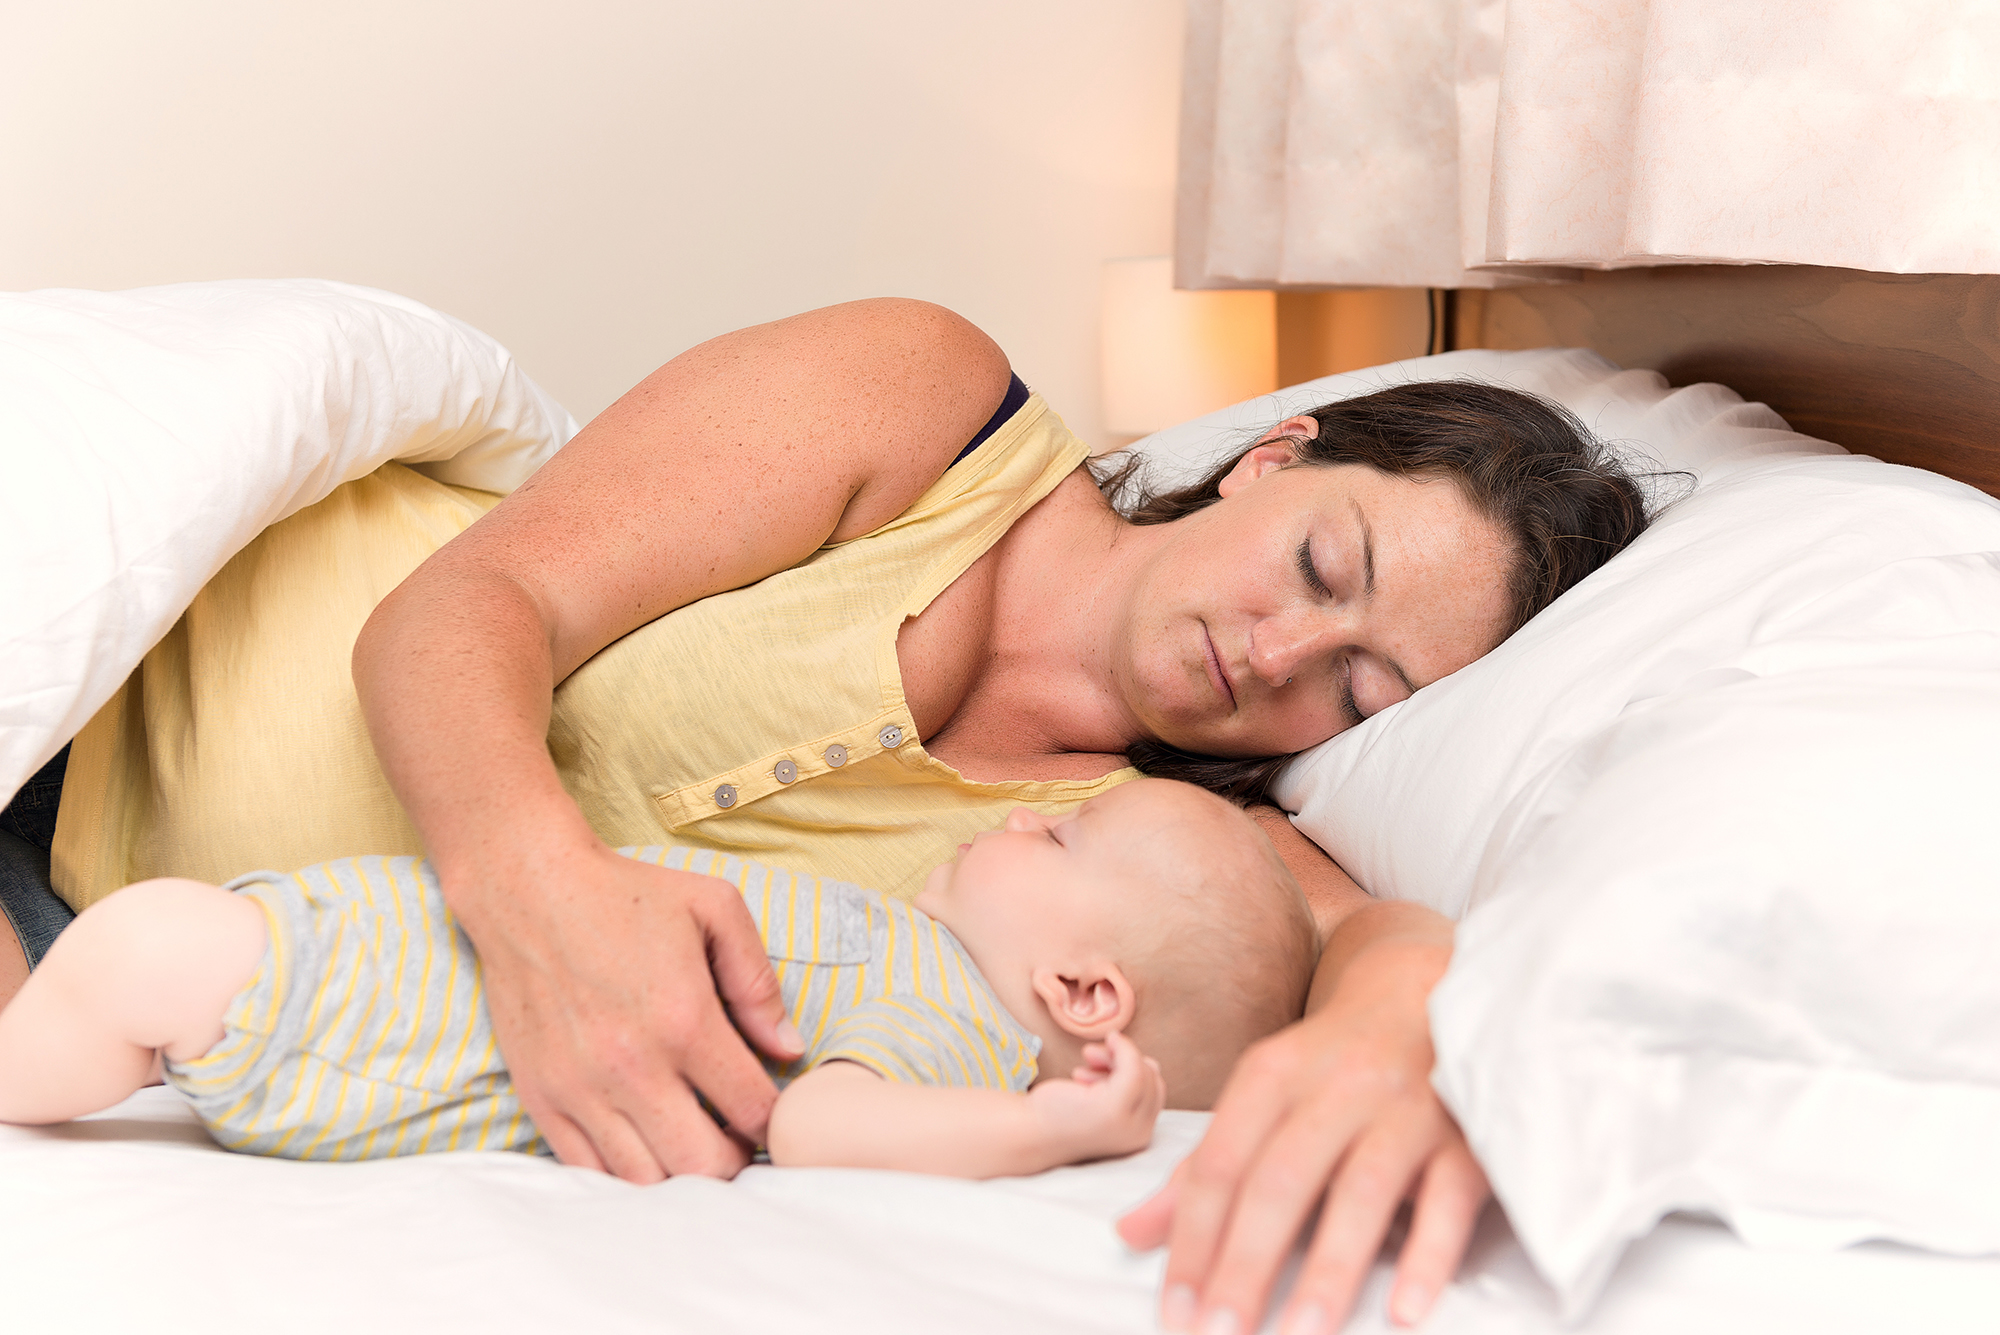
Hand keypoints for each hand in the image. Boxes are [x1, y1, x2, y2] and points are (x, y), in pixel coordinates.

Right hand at [452, 841, 803, 1182]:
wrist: (528, 891)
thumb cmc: (627, 895)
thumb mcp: (715, 909)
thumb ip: (758, 983)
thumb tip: (789, 1047)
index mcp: (686, 1020)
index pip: (753, 1110)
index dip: (775, 1123)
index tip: (772, 1112)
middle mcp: (634, 1067)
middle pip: (705, 1166)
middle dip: (735, 1160)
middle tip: (736, 1134)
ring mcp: (582, 1091)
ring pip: (648, 1182)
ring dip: (681, 1174)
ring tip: (691, 1138)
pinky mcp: (542, 1099)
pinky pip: (589, 1171)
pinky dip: (624, 1172)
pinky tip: (643, 1142)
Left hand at [1027, 1030, 1165, 1163]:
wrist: (1030, 1131)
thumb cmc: (1062, 1113)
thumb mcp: (1102, 1100)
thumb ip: (1128, 1087)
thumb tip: (1152, 1064)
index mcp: (1139, 1136)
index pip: (1155, 1091)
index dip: (1133, 1070)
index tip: (1101, 1069)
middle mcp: (1140, 1135)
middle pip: (1152, 1078)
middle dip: (1125, 1060)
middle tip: (1092, 1058)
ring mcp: (1128, 1124)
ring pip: (1143, 1071)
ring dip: (1115, 1056)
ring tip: (1084, 1065)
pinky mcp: (1113, 1110)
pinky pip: (1133, 1067)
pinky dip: (1119, 1047)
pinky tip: (1087, 1053)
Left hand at [1117, 938, 1488, 1332]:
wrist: (1426, 994)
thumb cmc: (1328, 1065)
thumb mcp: (1260, 1097)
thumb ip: (1203, 1168)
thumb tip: (1130, 1235)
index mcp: (1272, 1076)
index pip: (1220, 1165)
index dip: (1193, 1241)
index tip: (1177, 1313)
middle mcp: (1336, 1087)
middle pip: (1279, 1182)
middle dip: (1245, 1266)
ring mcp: (1406, 1109)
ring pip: (1361, 1192)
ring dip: (1327, 1271)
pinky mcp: (1468, 1136)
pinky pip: (1449, 1199)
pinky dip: (1429, 1256)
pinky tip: (1406, 1313)